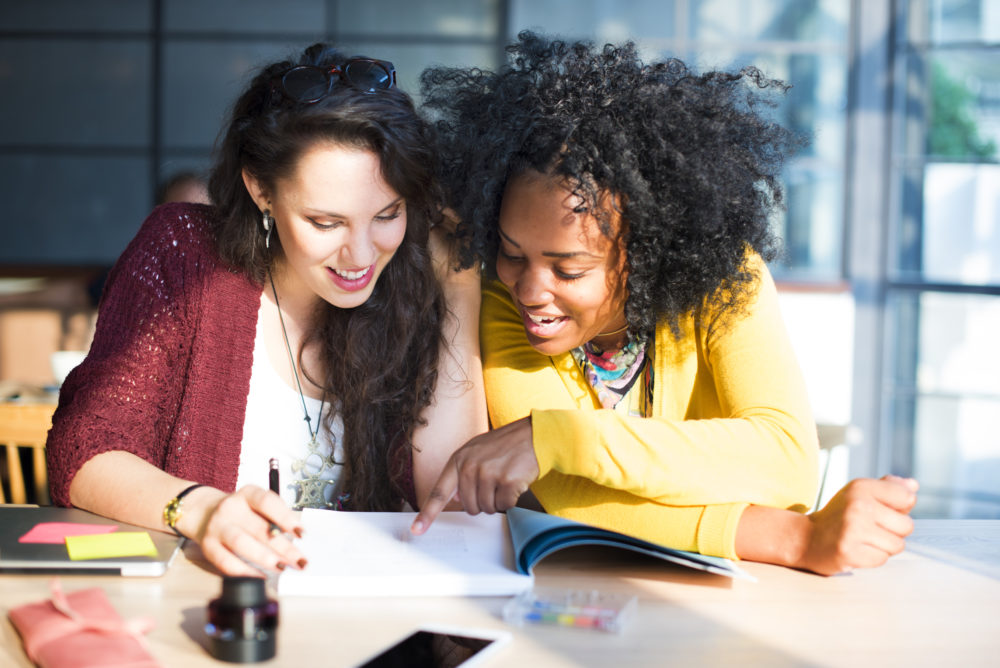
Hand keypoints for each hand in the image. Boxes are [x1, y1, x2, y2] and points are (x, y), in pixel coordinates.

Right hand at [178, 484, 306, 576]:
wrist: (206, 513)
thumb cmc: (242, 513)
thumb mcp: (259, 507)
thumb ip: (276, 520)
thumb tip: (297, 541)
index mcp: (248, 494)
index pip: (267, 502)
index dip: (285, 517)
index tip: (301, 533)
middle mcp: (230, 508)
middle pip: (258, 528)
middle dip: (283, 547)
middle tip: (299, 561)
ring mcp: (217, 526)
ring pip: (241, 543)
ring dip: (264, 558)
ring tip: (282, 567)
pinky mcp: (208, 546)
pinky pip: (226, 562)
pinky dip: (246, 572)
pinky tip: (261, 576)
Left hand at [411, 417, 537, 534]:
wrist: (533, 435)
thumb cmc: (505, 445)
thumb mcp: (476, 451)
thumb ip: (462, 472)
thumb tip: (456, 497)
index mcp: (459, 460)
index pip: (439, 492)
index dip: (427, 514)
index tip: (417, 530)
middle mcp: (470, 467)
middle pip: (469, 507)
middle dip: (482, 502)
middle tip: (493, 484)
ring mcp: (489, 473)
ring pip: (487, 508)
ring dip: (498, 500)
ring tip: (504, 480)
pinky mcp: (507, 481)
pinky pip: (505, 505)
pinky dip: (511, 499)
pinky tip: (515, 482)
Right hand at [798, 475, 917, 574]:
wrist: (805, 538)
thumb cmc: (838, 516)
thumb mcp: (859, 494)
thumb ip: (887, 488)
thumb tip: (913, 485)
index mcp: (861, 487)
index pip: (907, 497)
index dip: (900, 509)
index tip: (883, 511)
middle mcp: (857, 505)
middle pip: (906, 526)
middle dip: (894, 531)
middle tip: (872, 529)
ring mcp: (852, 529)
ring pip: (897, 545)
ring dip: (884, 547)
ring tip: (864, 540)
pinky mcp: (849, 551)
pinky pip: (882, 559)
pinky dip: (872, 558)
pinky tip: (857, 550)